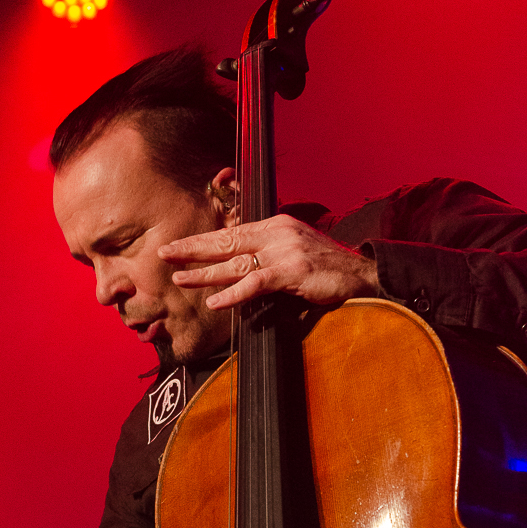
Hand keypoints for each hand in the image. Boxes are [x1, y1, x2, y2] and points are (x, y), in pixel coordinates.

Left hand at [158, 214, 378, 309]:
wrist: (363, 274)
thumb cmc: (328, 268)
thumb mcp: (295, 253)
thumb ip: (268, 256)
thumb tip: (242, 267)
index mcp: (274, 226)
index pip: (231, 232)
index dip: (202, 239)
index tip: (178, 245)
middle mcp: (276, 233)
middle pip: (226, 241)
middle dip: (193, 248)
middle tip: (165, 252)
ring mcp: (284, 251)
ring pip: (235, 262)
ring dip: (205, 272)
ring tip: (180, 277)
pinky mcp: (292, 272)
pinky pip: (255, 283)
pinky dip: (233, 293)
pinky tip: (214, 301)